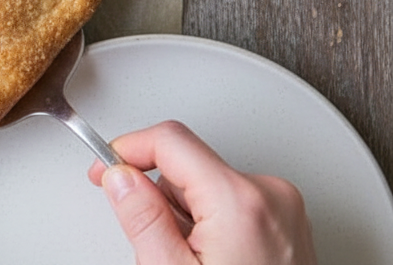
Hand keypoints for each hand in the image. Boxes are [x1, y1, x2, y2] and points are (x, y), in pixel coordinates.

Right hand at [88, 121, 316, 264]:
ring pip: (207, 182)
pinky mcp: (286, 220)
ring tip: (188, 258)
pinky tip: (209, 258)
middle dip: (158, 194)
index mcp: (240, 200)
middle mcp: (269, 194)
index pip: (170, 140)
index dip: (126, 149)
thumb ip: (142, 218)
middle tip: (150, 238)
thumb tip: (120, 178)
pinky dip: (208, 220)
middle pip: (187, 163)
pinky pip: (231, 200)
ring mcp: (283, 207)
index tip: (106, 169)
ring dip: (184, 212)